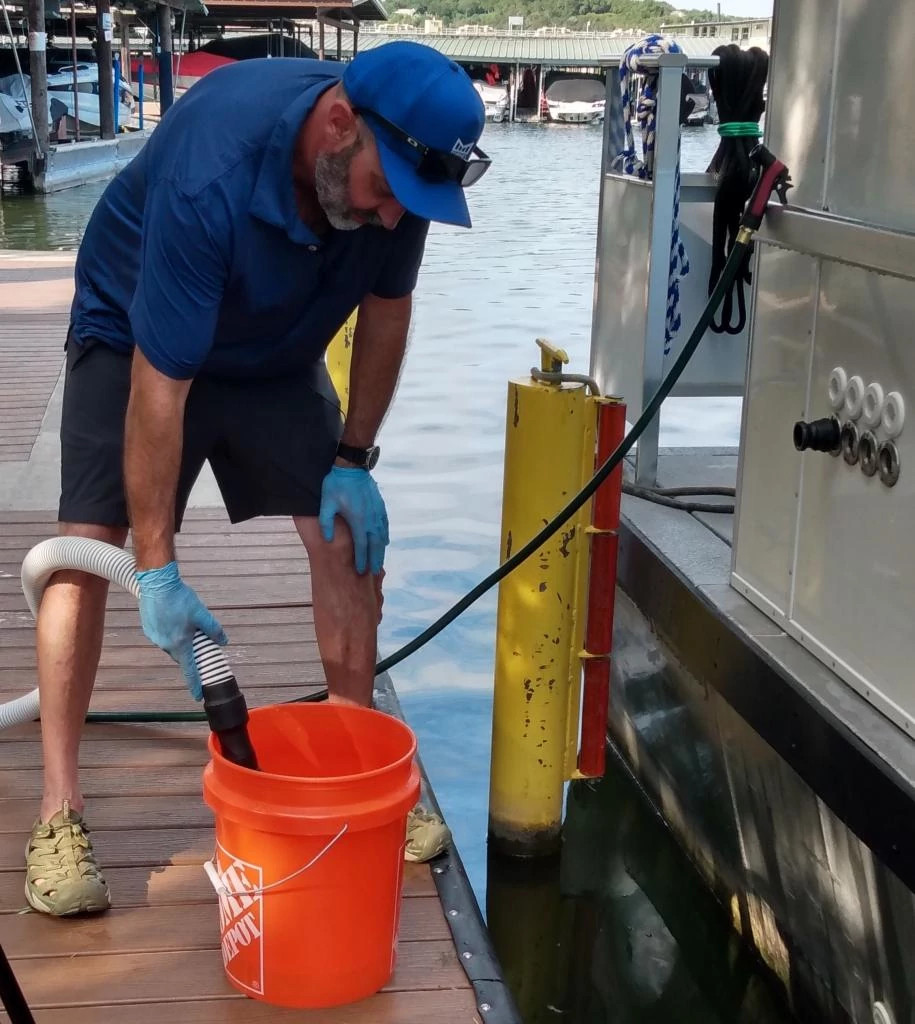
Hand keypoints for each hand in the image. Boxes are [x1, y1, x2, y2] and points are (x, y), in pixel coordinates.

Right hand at [135, 561, 227, 700]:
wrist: (157, 583)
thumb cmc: (180, 599)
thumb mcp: (202, 614)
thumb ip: (213, 630)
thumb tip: (223, 641)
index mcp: (180, 644)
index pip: (189, 670)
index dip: (195, 684)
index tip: (198, 696)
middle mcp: (165, 644)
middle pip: (181, 656)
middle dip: (189, 653)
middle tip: (197, 641)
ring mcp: (155, 637)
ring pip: (171, 645)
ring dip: (179, 640)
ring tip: (184, 623)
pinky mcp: (148, 628)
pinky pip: (162, 635)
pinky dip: (169, 631)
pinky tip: (173, 617)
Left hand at [318, 466, 388, 574]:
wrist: (352, 467)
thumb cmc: (337, 484)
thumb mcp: (326, 503)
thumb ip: (326, 522)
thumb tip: (328, 540)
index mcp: (358, 520)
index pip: (361, 546)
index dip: (361, 560)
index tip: (361, 571)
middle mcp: (370, 519)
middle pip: (375, 544)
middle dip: (375, 559)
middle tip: (375, 572)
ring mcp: (377, 513)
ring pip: (382, 536)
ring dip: (381, 550)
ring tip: (380, 562)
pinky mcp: (380, 506)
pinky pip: (385, 525)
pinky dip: (385, 536)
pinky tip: (385, 541)